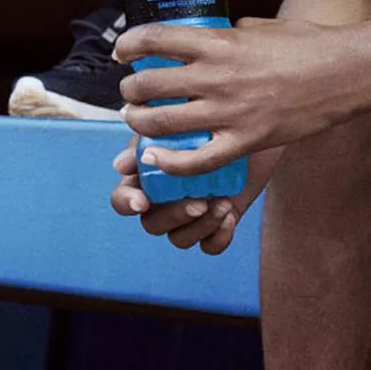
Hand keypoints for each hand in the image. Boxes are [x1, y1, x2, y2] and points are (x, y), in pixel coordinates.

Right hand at [110, 139, 275, 254]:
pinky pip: (210, 246)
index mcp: (146, 179)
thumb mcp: (178, 127)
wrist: (250, 126)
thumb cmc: (206, 122)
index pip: (122, 199)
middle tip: (199, 202)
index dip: (127, 203)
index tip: (142, 201)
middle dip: (174, 216)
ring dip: (201, 226)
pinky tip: (230, 216)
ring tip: (223, 204)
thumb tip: (120, 165)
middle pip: (152, 225)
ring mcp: (189, 214)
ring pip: (180, 240)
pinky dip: (219, 237)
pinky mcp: (216, 223)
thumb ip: (149, 143)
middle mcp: (163, 201)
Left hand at [115, 18, 370, 175]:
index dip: (129, 44)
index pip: (156, 38)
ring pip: (161, 124)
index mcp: (219, 42)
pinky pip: (195, 161)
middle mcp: (216, 77)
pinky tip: (157, 159)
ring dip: (138, 124)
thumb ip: (228, 34)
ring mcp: (229, 112)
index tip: (122, 51)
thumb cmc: (307, 44)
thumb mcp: (261, 27)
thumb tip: (207, 38)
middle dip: (129, 90)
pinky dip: (169, 163)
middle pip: (148, 85)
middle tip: (130, 93)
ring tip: (136, 121)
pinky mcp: (245, 142)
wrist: (347, 73)